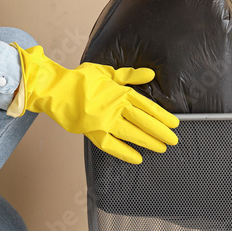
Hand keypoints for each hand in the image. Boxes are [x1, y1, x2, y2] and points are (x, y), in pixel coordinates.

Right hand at [10, 43, 178, 163]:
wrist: (56, 89)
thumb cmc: (81, 79)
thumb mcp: (107, 71)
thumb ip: (130, 75)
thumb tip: (150, 74)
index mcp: (120, 92)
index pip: (148, 106)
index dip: (163, 116)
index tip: (174, 124)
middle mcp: (116, 107)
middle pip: (144, 121)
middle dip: (161, 132)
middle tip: (173, 140)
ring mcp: (105, 121)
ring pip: (132, 134)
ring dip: (148, 142)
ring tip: (161, 148)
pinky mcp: (93, 132)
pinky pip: (112, 146)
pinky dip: (125, 153)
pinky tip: (137, 159)